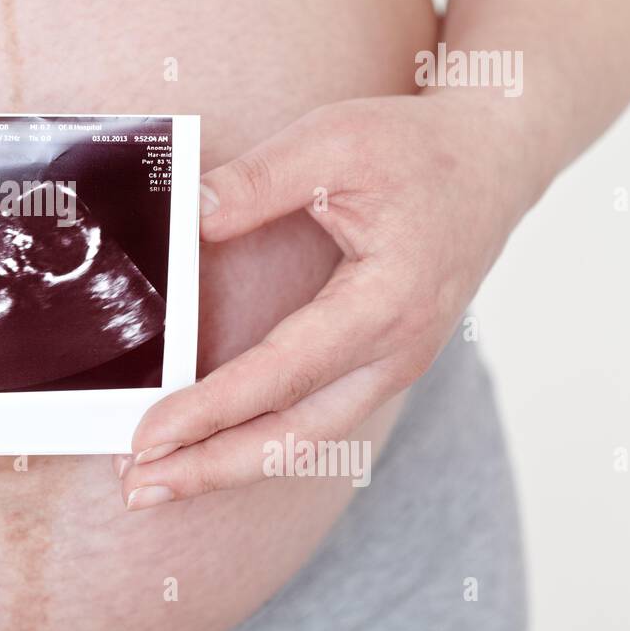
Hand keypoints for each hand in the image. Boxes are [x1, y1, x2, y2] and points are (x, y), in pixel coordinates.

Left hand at [117, 93, 532, 508]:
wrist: (492, 160)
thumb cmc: (418, 149)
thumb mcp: (333, 141)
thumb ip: (257, 181)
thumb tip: (190, 217)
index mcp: (387, 301)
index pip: (282, 374)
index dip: (211, 410)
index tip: (149, 435)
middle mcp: (396, 351)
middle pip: (294, 439)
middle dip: (210, 470)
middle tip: (137, 489)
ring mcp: (392, 366)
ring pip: (306, 442)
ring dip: (229, 466)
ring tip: (158, 482)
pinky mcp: (378, 364)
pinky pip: (315, 421)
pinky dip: (258, 442)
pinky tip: (208, 446)